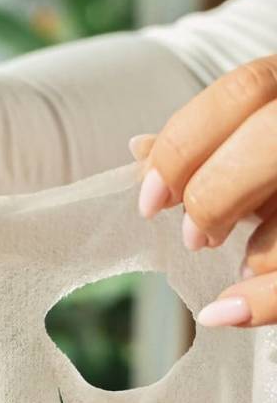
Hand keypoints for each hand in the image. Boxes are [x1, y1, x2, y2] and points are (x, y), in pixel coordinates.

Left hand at [130, 55, 276, 326]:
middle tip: (195, 236)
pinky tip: (229, 311)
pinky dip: (267, 298)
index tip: (148, 202)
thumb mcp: (254, 156)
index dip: (185, 145)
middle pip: (275, 133)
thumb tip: (138, 149)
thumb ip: (207, 152)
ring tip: (242, 264)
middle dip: (218, 191)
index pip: (243, 91)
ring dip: (260, 246)